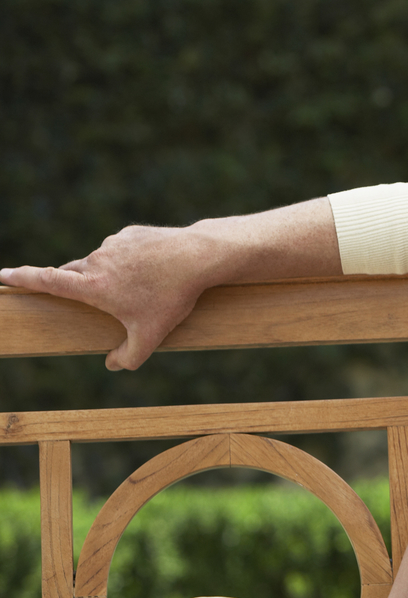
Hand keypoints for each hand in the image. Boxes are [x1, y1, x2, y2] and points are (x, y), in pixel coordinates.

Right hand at [1, 224, 213, 370]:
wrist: (198, 256)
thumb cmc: (172, 297)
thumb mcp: (151, 336)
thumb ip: (129, 357)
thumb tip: (113, 364)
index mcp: (92, 285)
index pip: (47, 281)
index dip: (23, 279)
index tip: (3, 276)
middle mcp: (96, 260)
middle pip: (72, 274)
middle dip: (75, 286)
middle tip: (90, 298)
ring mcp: (113, 244)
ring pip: (99, 262)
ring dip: (108, 275)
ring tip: (139, 288)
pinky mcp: (130, 234)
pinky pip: (121, 251)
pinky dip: (129, 261)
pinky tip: (152, 271)